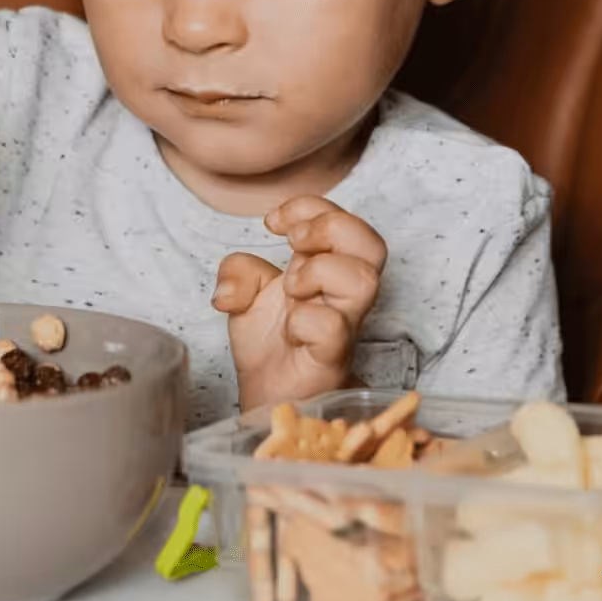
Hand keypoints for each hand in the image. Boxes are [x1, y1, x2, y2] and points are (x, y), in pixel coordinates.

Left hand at [212, 196, 386, 410]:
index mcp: (326, 267)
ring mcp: (343, 324)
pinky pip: (331, 327)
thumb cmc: (268, 342)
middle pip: (372, 244)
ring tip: (291, 289)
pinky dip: (303, 321)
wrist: (268, 393)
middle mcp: (343, 293)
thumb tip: (229, 289)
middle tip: (293, 244)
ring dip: (318, 271)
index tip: (273, 222)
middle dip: (329, 227)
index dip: (311, 207)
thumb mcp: (242, 294)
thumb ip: (237, 273)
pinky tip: (290, 331)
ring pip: (363, 280)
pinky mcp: (333, 356)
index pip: (345, 220)